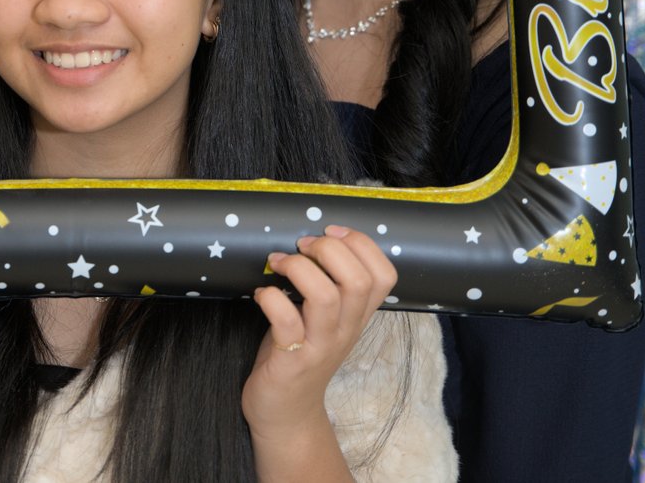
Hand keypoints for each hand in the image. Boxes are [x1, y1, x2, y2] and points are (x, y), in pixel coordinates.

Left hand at [242, 225, 396, 468]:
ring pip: (326, 297)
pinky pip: (286, 322)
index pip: (384, 274)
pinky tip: (261, 294)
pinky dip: (270, 298)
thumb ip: (327, 285)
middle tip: (302, 246)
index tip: (330, 231)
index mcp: (356, 316)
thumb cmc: (299, 354)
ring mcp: (320, 346)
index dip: (361, 243)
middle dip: (328, 249)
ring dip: (298, 268)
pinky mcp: (292, 360)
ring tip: (277, 263)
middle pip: (358, 280)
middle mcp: (345, 329)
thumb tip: (310, 241)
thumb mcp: (323, 319)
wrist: (287, 413)